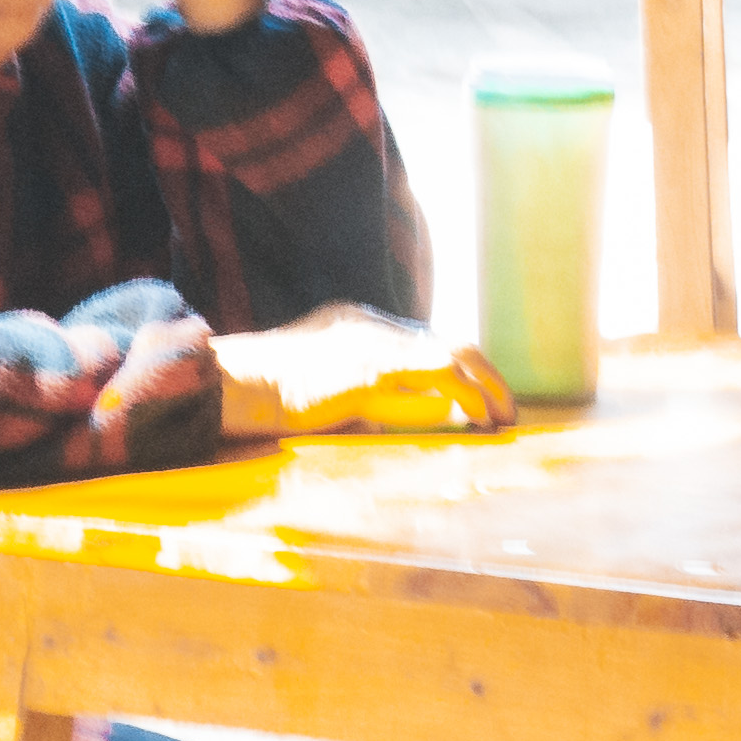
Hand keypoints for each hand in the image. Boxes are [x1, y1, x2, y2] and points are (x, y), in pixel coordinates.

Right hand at [210, 303, 515, 437]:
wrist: (234, 386)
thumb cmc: (272, 395)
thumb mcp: (331, 384)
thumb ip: (375, 390)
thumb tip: (431, 408)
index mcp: (359, 322)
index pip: (428, 339)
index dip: (465, 367)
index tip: (485, 394)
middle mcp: (370, 325)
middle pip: (450, 342)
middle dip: (486, 375)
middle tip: (507, 408)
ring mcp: (370, 344)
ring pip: (449, 357)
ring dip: (483, 389)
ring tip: (501, 418)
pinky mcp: (368, 369)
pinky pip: (432, 376)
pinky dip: (462, 396)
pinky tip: (476, 417)